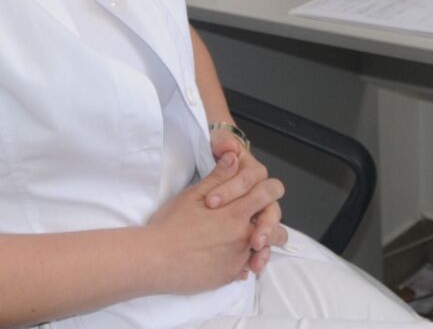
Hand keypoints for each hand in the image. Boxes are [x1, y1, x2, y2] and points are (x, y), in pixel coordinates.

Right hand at [147, 152, 284, 293]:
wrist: (156, 259)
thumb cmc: (171, 225)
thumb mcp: (193, 194)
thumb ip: (218, 177)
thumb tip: (233, 157)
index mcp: (237, 211)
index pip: (269, 193)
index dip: (267, 189)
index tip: (260, 192)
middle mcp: (244, 235)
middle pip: (276, 228)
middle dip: (271, 222)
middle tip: (259, 221)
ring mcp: (239, 258)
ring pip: (265, 251)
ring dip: (261, 246)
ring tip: (250, 243)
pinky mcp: (229, 275)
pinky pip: (247, 268)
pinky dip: (243, 263)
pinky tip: (229, 257)